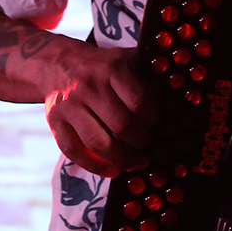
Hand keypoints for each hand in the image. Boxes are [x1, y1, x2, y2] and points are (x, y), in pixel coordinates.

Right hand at [44, 45, 157, 176]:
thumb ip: (147, 75)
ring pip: (98, 142)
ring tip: (136, 162)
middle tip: (148, 145)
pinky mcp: (54, 121)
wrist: (59, 65)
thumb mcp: (125, 60)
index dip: (153, 119)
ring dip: (122, 159)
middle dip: (141, 141)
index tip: (157, 124)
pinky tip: (112, 170)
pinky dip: (95, 166)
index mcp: (112, 69)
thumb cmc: (102, 68)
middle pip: (121, 125)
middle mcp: (89, 86)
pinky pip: (74, 151)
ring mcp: (69, 105)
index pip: (139, 102)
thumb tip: (176, 98)